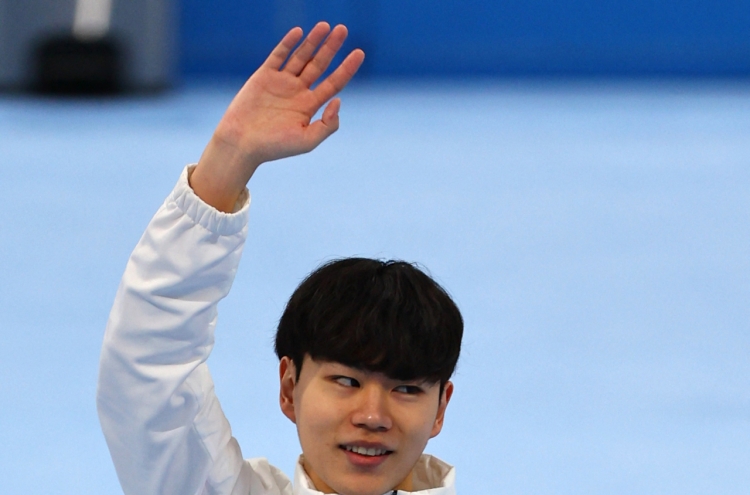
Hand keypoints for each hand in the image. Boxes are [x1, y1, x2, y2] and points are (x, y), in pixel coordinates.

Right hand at [192, 23, 364, 211]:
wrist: (242, 144)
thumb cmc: (275, 147)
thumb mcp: (307, 141)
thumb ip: (327, 125)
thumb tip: (338, 100)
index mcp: (309, 106)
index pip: (334, 83)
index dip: (347, 68)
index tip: (359, 53)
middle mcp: (297, 92)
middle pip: (319, 65)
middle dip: (331, 47)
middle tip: (343, 29)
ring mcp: (281, 82)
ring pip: (301, 56)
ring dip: (313, 41)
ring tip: (325, 26)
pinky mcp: (263, 76)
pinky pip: (278, 56)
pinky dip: (288, 43)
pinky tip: (299, 32)